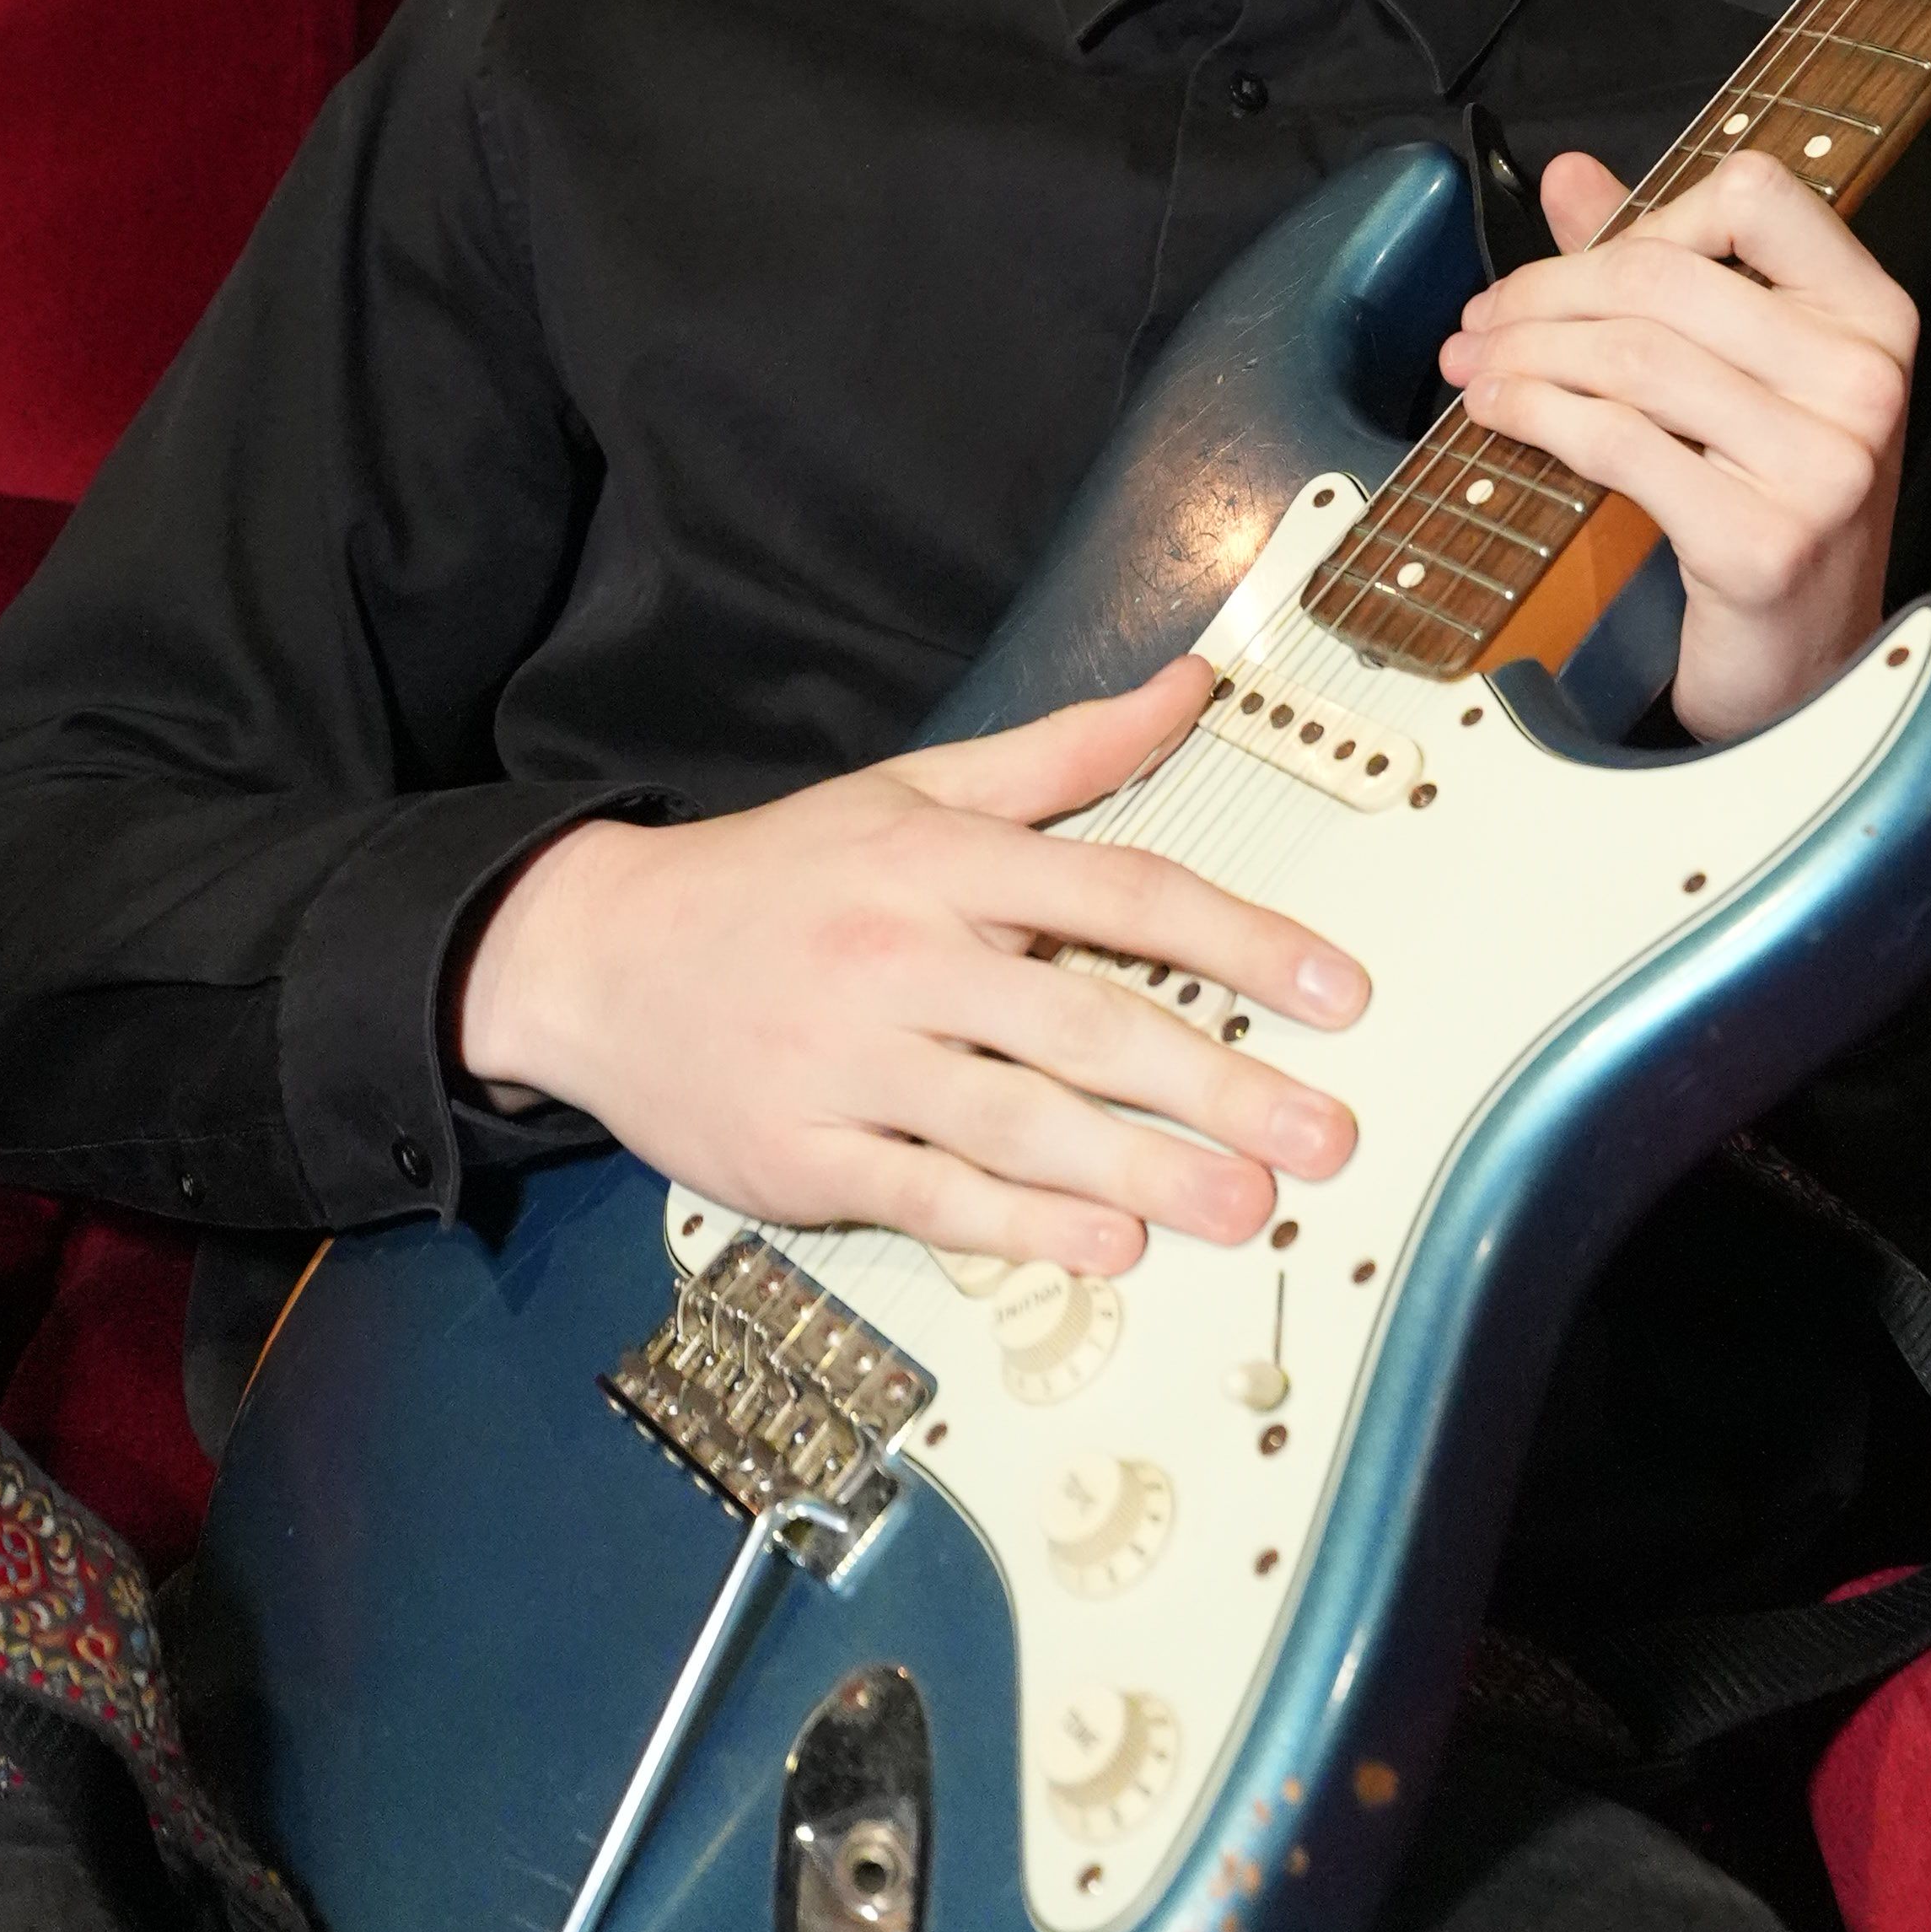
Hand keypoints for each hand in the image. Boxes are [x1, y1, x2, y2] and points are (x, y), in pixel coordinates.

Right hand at [449, 655, 1361, 1272]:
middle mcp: (905, 956)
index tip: (1335, 992)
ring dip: (1142, 1172)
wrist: (595, 955)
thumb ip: (1064, 752)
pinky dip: (1022, 1226)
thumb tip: (1190, 686)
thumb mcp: (914, 790)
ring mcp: (850, 1060)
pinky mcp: (803, 1153)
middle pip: (1086, 1023)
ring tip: (1242, 1206)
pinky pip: (929, 1195)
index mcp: (943, 861)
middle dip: (1218, 1085)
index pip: (1121, 892)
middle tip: (1322, 1136)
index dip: (1240, 940)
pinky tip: (1104, 1245)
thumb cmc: (778, 874)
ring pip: (1018, 1121)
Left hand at [1435, 146, 1914, 743]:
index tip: (1583, 258)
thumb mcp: (1734, 375)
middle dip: (1546, 292)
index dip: (1650, 211)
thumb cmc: (1768, 505)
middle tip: (1481, 321)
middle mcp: (1864, 379)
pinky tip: (1499, 413)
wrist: (1802, 668)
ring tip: (1476, 366)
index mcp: (1871, 315)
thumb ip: (1659, 266)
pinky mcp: (1762, 541)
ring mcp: (1823, 464)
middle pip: (1667, 277)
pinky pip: (1619, 443)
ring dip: (1527, 353)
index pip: (1756, 195)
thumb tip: (1568, 175)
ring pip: (1633, 356)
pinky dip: (1537, 416)